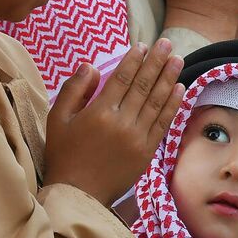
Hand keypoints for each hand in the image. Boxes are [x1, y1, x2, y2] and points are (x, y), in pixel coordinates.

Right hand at [45, 38, 184, 205]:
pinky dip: (173, 104)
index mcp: (99, 112)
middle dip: (157, 61)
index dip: (135, 59)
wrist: (79, 194)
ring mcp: (138, 137)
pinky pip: (163, 122)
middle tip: (167, 43)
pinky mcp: (147, 151)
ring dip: (169, 78)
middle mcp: (122, 122)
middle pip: (144, 85)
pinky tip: (180, 89)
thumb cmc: (64, 155)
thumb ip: (74, 89)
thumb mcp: (58, 119)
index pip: (122, 78)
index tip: (143, 45)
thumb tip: (92, 66)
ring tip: (177, 59)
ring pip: (157, 101)